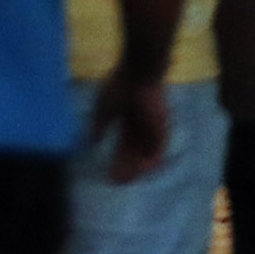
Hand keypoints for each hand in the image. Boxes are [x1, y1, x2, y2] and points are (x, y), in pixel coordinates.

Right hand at [93, 63, 172, 183]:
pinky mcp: (163, 125)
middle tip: (117, 182)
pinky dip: (152, 160)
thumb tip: (92, 142)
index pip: (124, 144)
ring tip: (127, 180)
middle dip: (126, 167)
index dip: (117, 159)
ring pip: (147, 152)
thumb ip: (99, 127)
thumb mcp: (104, 109)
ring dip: (138, 167)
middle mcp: (142, 125)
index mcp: (128, 118)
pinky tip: (142, 171)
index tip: (109, 174)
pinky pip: (160, 148)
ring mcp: (153, 125)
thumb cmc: (120, 85)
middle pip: (135, 152)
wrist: (140, 71)